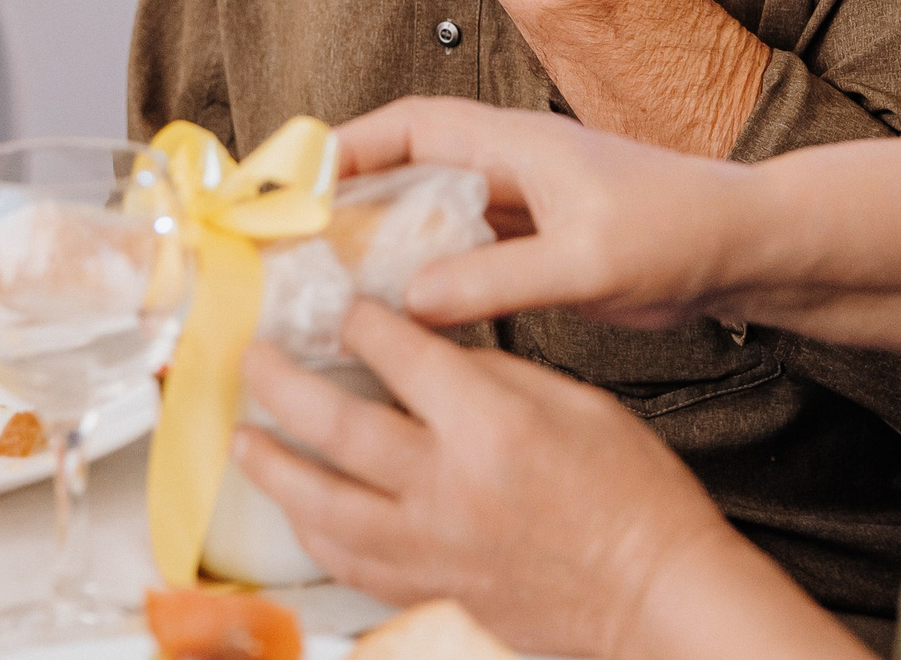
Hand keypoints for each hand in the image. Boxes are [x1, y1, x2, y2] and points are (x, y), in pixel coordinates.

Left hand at [235, 303, 736, 659]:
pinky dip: (315, 534)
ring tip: (243, 439)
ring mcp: (433, 547)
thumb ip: (497, 375)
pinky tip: (299, 512)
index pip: (399, 356)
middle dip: (283, 385)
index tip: (342, 307)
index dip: (360, 324)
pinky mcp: (434, 588)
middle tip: (253, 357)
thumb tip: (436, 352)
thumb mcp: (577, 404)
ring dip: (274, 468)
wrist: (657, 593)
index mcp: (490, 426)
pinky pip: (352, 563)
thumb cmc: (635, 496)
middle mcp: (449, 487)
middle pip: (338, 427)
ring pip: (324, 505)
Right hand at [335, 98, 751, 329]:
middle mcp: (513, 167)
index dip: (348, 144)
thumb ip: (497, 280)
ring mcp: (528, 206)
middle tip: (298, 239)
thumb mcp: (585, 262)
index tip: (296, 178)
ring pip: (435, 212)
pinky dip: (428, 273)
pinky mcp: (543, 244)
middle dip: (351, 195)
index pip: (412, 126)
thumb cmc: (678, 234)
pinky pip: (466, 251)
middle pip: (410, 167)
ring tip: (332, 279)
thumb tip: (407, 300)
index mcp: (516, 145)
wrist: (747, 250)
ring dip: (387, 238)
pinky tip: (401, 312)